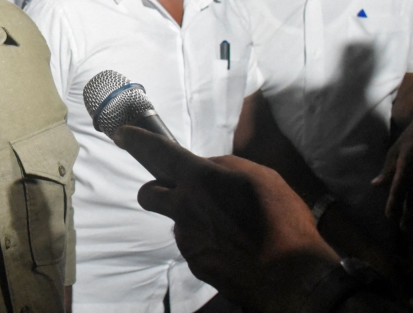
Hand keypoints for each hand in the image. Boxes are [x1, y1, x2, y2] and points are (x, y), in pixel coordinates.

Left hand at [114, 126, 339, 312]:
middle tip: (179, 192)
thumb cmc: (282, 221)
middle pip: (148, 193)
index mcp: (200, 179)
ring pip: (177, 221)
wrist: (291, 277)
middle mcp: (184, 207)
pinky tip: (233, 248)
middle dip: (156, 189)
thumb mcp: (261, 176)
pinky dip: (207, 243)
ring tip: (230, 228)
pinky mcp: (195, 263)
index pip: (158, 153)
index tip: (121, 135)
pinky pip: (194, 246)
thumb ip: (226, 166)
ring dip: (193, 220)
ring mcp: (187, 238)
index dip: (137, 141)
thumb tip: (207, 166)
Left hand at [373, 112, 412, 230]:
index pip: (399, 189)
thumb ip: (388, 170)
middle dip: (410, 216)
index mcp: (408, 164)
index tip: (390, 216)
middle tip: (403, 228)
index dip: (395, 204)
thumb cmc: (411, 139)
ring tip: (411, 226)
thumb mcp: (395, 151)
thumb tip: (377, 185)